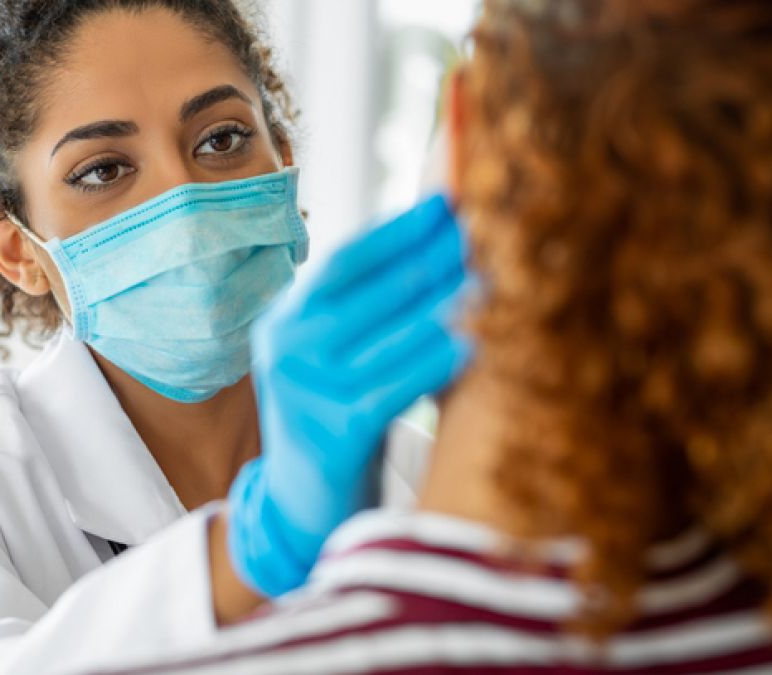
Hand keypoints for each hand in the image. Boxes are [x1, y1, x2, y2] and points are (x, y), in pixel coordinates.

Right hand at [226, 194, 474, 596]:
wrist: (303, 506)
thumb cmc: (338, 416)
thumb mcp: (336, 356)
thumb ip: (366, 308)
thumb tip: (434, 243)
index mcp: (283, 321)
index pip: (344, 262)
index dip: (397, 231)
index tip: (445, 204)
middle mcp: (283, 351)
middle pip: (367, 293)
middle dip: (427, 260)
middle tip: (478, 234)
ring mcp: (302, 394)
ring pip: (383, 338)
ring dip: (440, 305)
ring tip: (488, 282)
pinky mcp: (330, 436)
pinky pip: (392, 389)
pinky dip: (433, 365)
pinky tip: (471, 344)